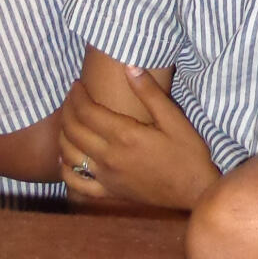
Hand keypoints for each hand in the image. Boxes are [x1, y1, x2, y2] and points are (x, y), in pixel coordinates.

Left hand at [58, 71, 218, 210]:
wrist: (194, 191)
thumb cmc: (187, 153)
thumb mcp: (174, 118)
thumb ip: (149, 92)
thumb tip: (129, 66)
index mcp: (124, 135)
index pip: (87, 112)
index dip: (77, 95)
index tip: (76, 84)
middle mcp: (110, 157)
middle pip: (73, 131)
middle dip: (67, 109)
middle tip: (71, 96)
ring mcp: (107, 177)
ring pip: (70, 155)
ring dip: (63, 135)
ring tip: (68, 120)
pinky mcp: (110, 193)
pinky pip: (78, 184)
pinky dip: (66, 170)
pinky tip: (65, 159)